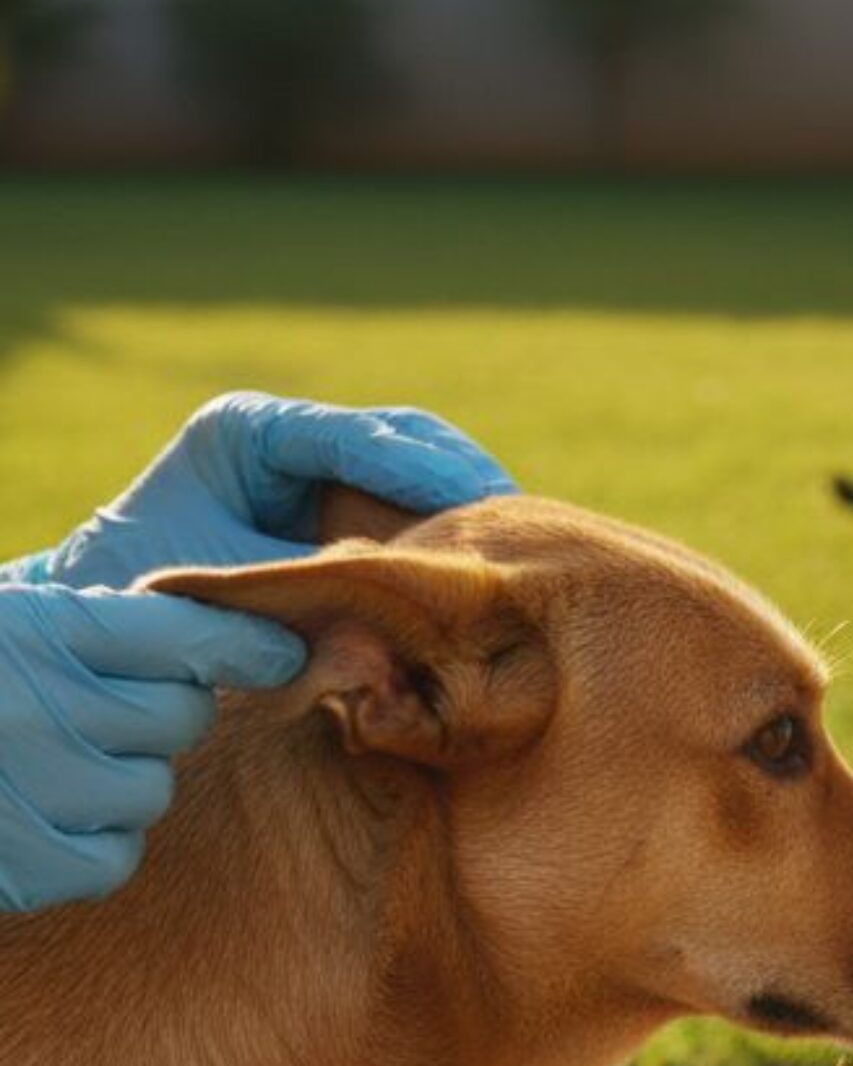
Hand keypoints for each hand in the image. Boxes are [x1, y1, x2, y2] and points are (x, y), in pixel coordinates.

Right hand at [0, 584, 304, 911]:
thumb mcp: (13, 615)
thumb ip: (102, 631)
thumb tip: (254, 653)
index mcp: (42, 631)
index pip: (190, 637)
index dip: (249, 646)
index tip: (287, 653)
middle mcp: (42, 707)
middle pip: (183, 720)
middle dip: (158, 716)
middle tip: (101, 711)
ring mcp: (30, 790)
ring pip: (150, 791)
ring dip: (119, 782)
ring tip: (48, 764)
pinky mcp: (17, 866)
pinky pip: (112, 857)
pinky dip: (89, 844)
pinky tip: (37, 818)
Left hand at [39, 392, 515, 589]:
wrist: (115, 631)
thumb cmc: (147, 609)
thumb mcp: (218, 601)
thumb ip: (302, 603)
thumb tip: (388, 635)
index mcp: (248, 430)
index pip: (354, 435)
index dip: (420, 469)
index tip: (478, 501)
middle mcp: (295, 437)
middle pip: (405, 435)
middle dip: (463, 476)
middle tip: (518, 519)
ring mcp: (328, 467)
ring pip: (424, 462)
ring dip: (472, 501)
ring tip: (523, 539)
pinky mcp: (352, 505)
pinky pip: (420, 502)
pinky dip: (457, 528)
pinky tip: (493, 561)